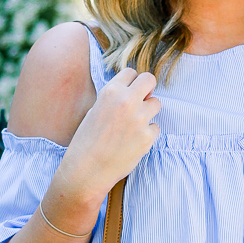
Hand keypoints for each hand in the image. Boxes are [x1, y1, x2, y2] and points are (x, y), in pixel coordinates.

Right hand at [58, 68, 160, 201]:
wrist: (87, 170)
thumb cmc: (87, 141)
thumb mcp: (95, 110)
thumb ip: (115, 99)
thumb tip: (135, 92)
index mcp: (110, 91)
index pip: (131, 72)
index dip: (131, 82)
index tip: (129, 92)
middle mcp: (127, 101)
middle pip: (149, 79)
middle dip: (147, 88)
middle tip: (141, 100)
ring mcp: (139, 119)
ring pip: (157, 103)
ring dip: (148, 112)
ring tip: (133, 125)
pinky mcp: (147, 137)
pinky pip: (156, 127)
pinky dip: (147, 133)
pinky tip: (133, 142)